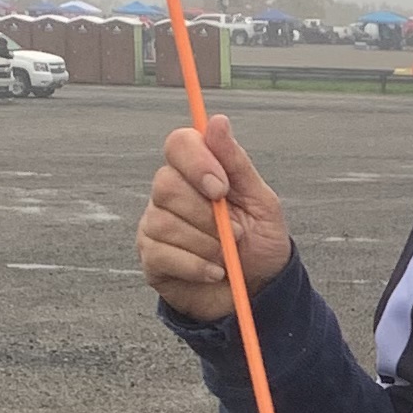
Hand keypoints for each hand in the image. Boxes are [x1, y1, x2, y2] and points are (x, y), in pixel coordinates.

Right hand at [138, 113, 292, 320]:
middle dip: (207, 215)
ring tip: (228, 257)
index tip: (222, 188)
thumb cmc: (260, 243)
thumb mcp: (260, 201)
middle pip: (166, 184)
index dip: (197, 162)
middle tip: (236, 234)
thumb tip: (217, 121)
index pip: (178, 143)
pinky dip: (197, 266)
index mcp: (196, 171)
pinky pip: (163, 253)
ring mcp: (155, 224)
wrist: (257, 292)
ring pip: (165, 222)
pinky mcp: (151, 257)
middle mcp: (169, 192)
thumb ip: (236, 164)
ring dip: (207, 244)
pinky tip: (215, 272)